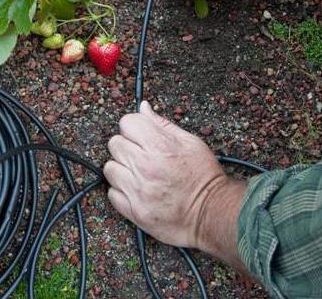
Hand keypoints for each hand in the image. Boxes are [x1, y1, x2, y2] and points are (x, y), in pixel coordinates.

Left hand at [104, 102, 245, 266]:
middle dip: (126, 146)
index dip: (134, 127)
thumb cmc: (204, 177)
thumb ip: (162, 124)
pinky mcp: (134, 211)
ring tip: (138, 174)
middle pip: (114, 144)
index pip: (127, 122)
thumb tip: (143, 108)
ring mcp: (138, 190)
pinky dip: (121, 191)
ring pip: (109, 168)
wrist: (211, 213)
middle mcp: (145, 167)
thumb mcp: (190, 142)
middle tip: (141, 155)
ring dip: (121, 169)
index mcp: (160, 146)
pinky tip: (137, 190)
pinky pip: (112, 193)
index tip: (140, 135)